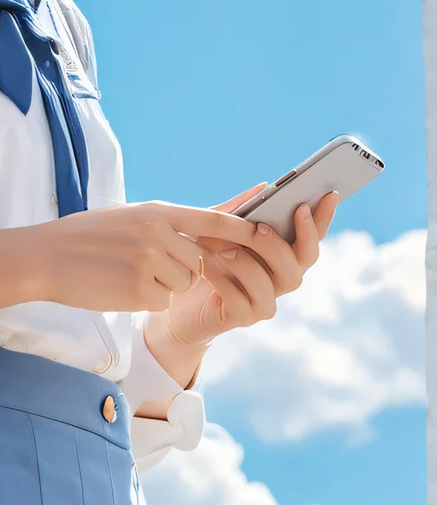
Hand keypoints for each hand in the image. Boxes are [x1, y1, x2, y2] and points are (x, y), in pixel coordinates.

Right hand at [0, 200, 270, 320]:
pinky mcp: (139, 292)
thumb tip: (206, 227)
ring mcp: (150, 264)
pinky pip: (162, 303)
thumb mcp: (128, 217)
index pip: (214, 221)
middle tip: (146, 265)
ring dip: (162, 287)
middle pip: (198, 262)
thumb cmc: (86, 237)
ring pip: (182, 285)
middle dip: (182, 270)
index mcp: (157, 212)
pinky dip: (146, 301)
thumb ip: (166, 222)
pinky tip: (120, 288)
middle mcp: (158, 235)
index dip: (242, 229)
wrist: (45, 257)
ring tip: (127, 274)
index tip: (263, 234)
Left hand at [156, 187, 338, 353]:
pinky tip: (204, 265)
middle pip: (300, 263)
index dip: (323, 219)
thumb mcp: (215, 229)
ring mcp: (264, 301)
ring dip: (248, 263)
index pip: (311, 238)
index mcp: (281, 255)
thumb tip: (264, 186)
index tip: (329, 194)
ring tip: (222, 249)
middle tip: (260, 227)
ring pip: (272, 284)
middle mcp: (280, 279)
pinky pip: (241, 301)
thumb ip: (237, 211)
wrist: (176, 293)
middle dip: (280, 244)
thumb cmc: (202, 256)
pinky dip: (222, 280)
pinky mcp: (242, 318)